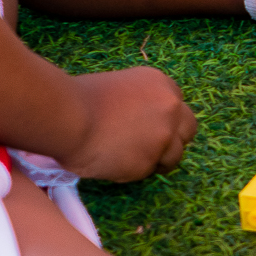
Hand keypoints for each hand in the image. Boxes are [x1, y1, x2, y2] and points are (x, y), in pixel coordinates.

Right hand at [54, 67, 197, 181]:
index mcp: (162, 84)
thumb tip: (141, 124)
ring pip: (174, 157)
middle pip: (189, 130)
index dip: (165, 119)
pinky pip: (147, 172)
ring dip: (156, 160)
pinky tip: (111, 163)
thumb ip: (140, 104)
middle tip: (152, 148)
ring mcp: (164, 136)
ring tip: (127, 159)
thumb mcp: (120, 88)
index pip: (178, 106)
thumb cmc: (79, 99)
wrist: (67, 116)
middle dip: (174, 140)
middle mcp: (170, 107)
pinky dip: (132, 172)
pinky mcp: (150, 162)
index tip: (151, 128)